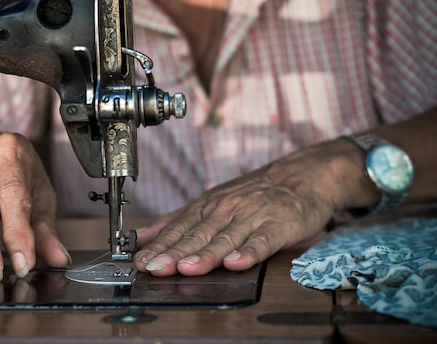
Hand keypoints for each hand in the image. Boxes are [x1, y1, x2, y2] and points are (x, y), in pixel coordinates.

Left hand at [132, 140, 364, 276]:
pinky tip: (236, 263)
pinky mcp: (279, 224)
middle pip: (197, 234)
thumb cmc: (254, 193)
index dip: (159, 246)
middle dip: (174, 252)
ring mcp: (253, 215)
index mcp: (208, 205)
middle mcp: (227, 208)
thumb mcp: (212, 201)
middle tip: (156, 268)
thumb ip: (178, 220)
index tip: (141, 261)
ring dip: (206, 254)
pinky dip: (249, 251)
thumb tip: (144, 235)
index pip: (179, 228)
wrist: (302, 175)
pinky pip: (262, 240)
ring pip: (226, 238)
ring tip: (188, 268)